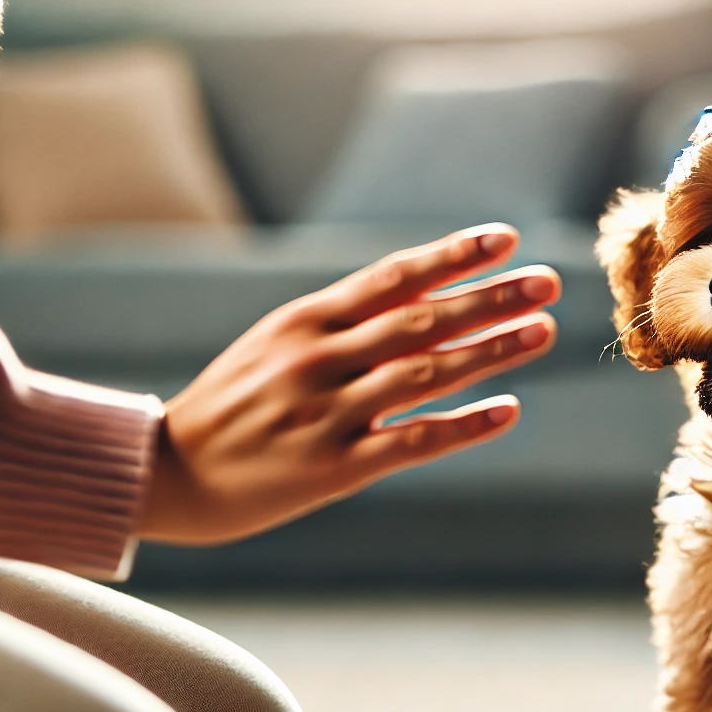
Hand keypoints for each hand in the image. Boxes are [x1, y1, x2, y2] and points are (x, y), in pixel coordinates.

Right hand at [139, 224, 557, 544]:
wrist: (164, 473)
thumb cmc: (232, 405)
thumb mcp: (275, 343)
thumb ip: (344, 320)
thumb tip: (424, 290)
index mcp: (304, 321)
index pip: (391, 276)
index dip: (451, 255)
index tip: (506, 238)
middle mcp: (317, 359)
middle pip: (420, 319)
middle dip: (489, 297)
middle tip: (547, 281)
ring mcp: (326, 413)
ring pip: (424, 375)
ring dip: (490, 351)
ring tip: (543, 331)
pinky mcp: (332, 468)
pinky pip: (411, 441)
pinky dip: (463, 425)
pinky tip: (508, 410)